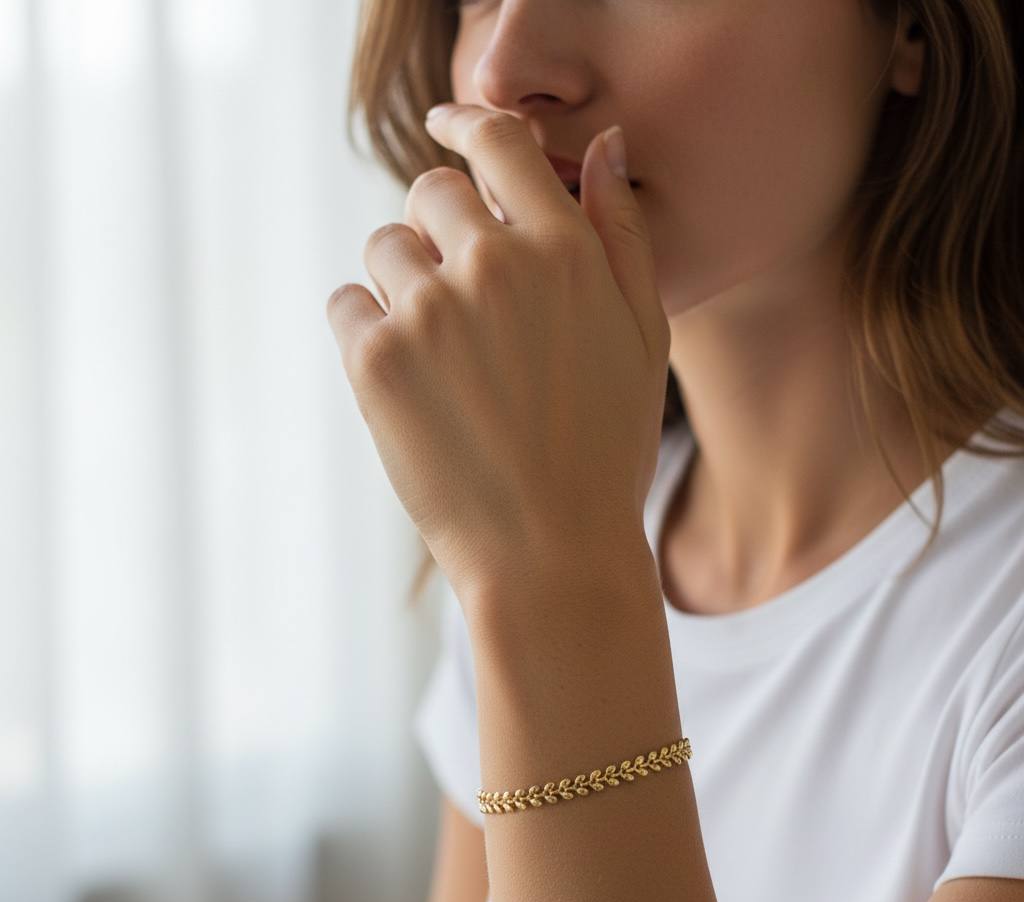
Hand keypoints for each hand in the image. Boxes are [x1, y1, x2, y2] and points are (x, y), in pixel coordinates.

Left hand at [326, 104, 669, 599]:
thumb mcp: (644, 337)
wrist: (551, 552)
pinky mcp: (375, 361)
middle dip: (441, 227)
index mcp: (563, 250)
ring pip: (384, 247)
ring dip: (403, 283)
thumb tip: (604, 143)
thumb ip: (621, 232)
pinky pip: (346, 305)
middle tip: (462, 295)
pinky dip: (367, 331)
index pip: (501, 141)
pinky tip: (408, 383)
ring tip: (443, 357)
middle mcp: (493, 264)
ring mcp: (428, 311)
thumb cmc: (605, 448)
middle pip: (431, 189)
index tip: (448, 124)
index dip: (469, 124)